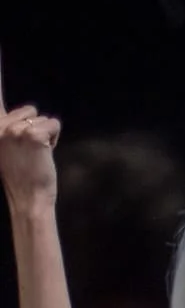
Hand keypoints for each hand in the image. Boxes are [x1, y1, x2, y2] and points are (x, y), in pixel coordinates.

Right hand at [0, 62, 62, 208]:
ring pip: (43, 118)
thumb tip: (25, 113)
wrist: (28, 197)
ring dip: (46, 134)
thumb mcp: (6, 146)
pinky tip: (44, 153)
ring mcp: (14, 128)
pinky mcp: (33, 134)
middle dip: (35, 129)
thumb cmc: (21, 173)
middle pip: (29, 110)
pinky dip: (55, 138)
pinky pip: (54, 124)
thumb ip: (6, 128)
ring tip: (35, 153)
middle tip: (28, 152)